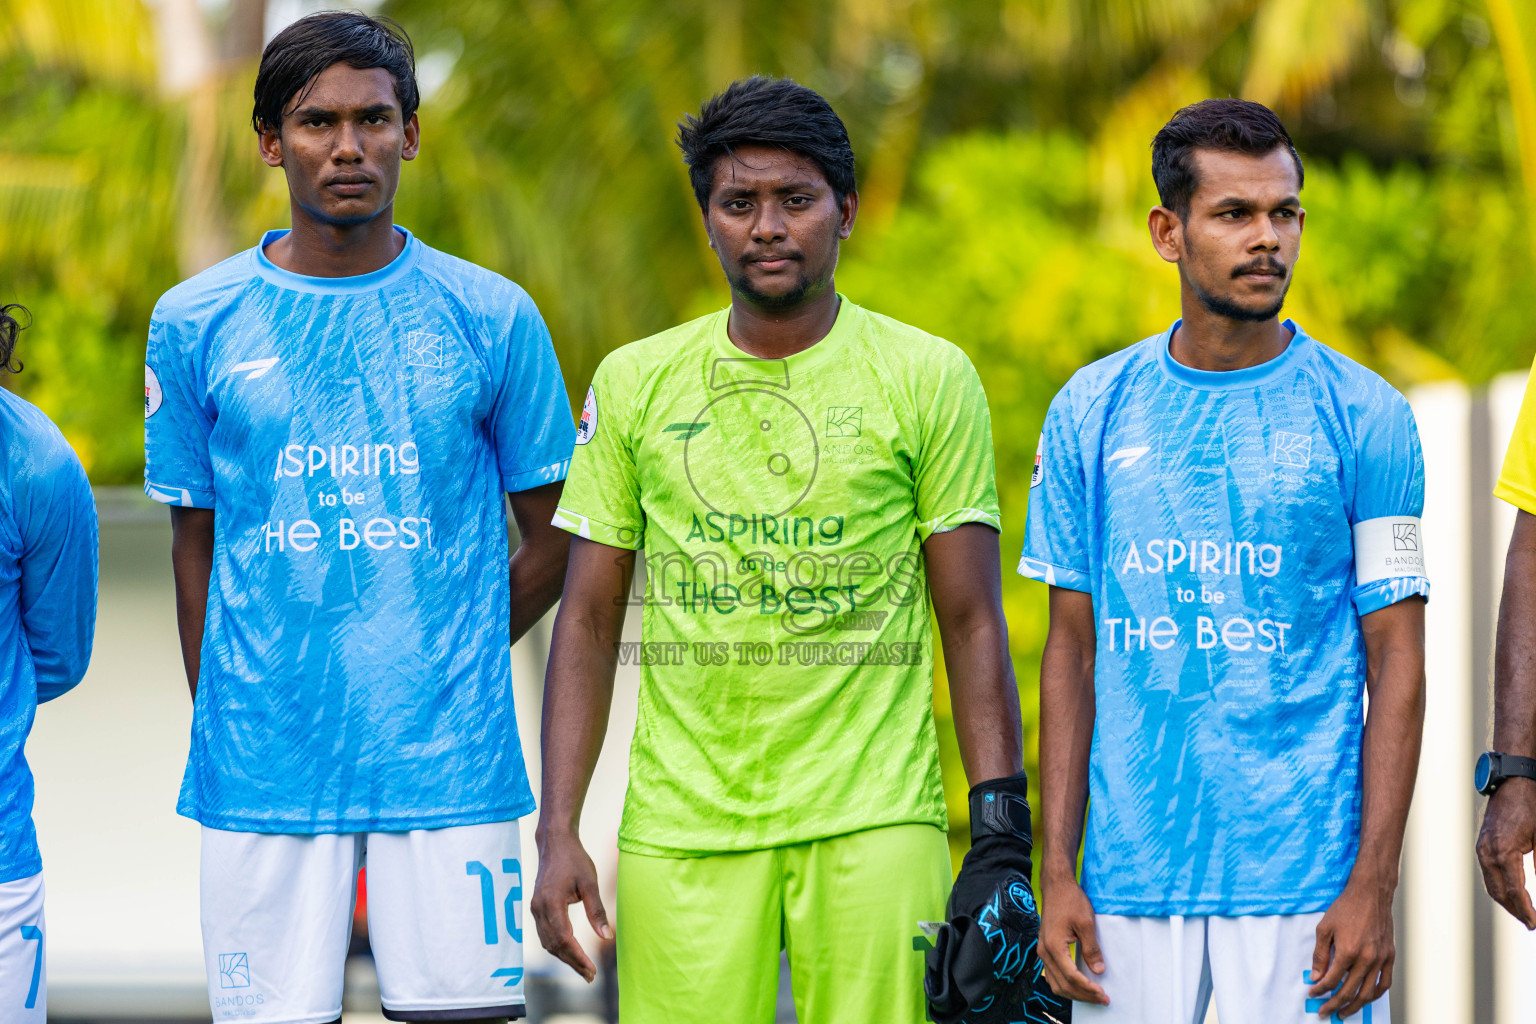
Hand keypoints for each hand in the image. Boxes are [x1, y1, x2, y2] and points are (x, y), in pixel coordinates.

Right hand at [530, 829, 611, 981]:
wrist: (555, 843)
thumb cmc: (574, 859)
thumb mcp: (590, 883)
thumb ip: (597, 911)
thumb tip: (607, 937)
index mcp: (551, 903)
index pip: (564, 939)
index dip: (578, 957)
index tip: (592, 970)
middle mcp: (539, 909)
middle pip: (554, 945)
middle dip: (572, 962)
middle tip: (590, 976)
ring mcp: (535, 908)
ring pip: (547, 942)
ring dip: (564, 957)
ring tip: (583, 968)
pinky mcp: (536, 907)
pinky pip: (545, 933)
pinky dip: (557, 946)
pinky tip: (570, 951)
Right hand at [1038, 868, 1107, 1004]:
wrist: (1056, 886)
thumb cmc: (1070, 900)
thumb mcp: (1086, 923)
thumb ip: (1092, 949)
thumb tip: (1098, 970)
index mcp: (1053, 946)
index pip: (1071, 976)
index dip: (1087, 988)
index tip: (1103, 994)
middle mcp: (1044, 952)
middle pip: (1062, 984)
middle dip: (1082, 995)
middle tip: (1102, 999)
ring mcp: (1042, 951)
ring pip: (1055, 982)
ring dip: (1073, 993)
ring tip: (1092, 995)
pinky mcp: (1045, 948)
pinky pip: (1053, 974)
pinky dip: (1065, 984)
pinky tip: (1078, 985)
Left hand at [1309, 876, 1393, 1017]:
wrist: (1370, 894)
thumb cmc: (1346, 908)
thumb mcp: (1324, 928)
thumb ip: (1320, 955)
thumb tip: (1316, 976)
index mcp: (1348, 952)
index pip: (1331, 980)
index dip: (1320, 990)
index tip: (1313, 993)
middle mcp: (1366, 959)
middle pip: (1349, 991)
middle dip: (1334, 1004)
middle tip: (1325, 1012)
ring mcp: (1380, 959)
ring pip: (1368, 993)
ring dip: (1355, 1006)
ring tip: (1344, 1013)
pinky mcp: (1390, 957)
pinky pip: (1385, 983)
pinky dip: (1375, 995)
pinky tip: (1366, 999)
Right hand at [1478, 777, 1535, 927]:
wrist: (1511, 780)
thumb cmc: (1530, 805)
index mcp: (1504, 851)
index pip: (1513, 891)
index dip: (1526, 910)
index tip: (1535, 924)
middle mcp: (1488, 852)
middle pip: (1498, 892)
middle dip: (1515, 911)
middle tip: (1531, 924)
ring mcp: (1482, 848)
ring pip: (1491, 885)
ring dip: (1506, 901)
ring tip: (1523, 913)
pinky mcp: (1482, 845)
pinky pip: (1488, 873)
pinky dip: (1499, 887)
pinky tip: (1511, 892)